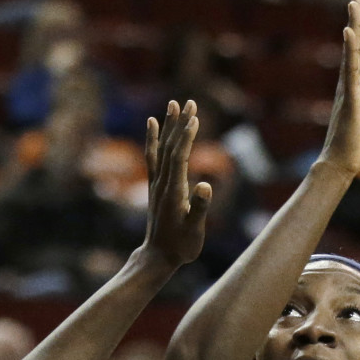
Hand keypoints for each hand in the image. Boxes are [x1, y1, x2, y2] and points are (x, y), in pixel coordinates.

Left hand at [140, 99, 211, 269]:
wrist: (157, 257)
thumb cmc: (180, 247)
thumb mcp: (194, 231)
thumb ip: (200, 207)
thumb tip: (206, 185)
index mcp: (173, 192)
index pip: (179, 157)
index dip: (187, 137)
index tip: (194, 118)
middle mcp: (162, 184)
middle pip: (171, 147)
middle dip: (181, 124)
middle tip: (190, 102)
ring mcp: (157, 184)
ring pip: (162, 148)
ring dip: (169, 125)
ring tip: (174, 104)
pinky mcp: (155, 187)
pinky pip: (153, 157)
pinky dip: (153, 139)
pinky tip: (153, 124)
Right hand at [317, 0, 359, 178]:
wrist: (338, 165)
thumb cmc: (347, 151)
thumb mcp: (356, 127)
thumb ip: (354, 119)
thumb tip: (353, 122)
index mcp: (351, 89)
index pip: (355, 56)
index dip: (357, 34)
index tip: (357, 12)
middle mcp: (347, 85)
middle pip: (352, 47)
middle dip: (355, 21)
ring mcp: (348, 90)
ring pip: (351, 53)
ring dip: (353, 27)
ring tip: (354, 5)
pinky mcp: (351, 98)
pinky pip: (350, 68)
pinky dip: (349, 48)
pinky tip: (348, 31)